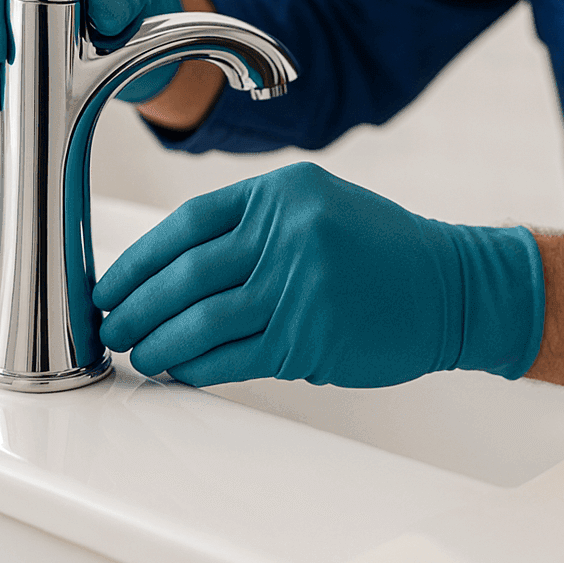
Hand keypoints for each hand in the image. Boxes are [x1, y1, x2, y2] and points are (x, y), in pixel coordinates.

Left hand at [94, 162, 545, 387]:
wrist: (452, 287)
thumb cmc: (384, 251)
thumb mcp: (319, 207)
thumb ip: (255, 225)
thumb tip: (175, 268)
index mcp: (284, 192)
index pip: (188, 223)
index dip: (139, 259)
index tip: (111, 283)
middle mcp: (289, 232)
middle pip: (186, 274)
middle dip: (136, 305)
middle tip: (112, 326)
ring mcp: (300, 285)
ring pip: (202, 320)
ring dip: (159, 341)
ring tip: (140, 352)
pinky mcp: (310, 336)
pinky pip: (234, 357)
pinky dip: (198, 367)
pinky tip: (182, 370)